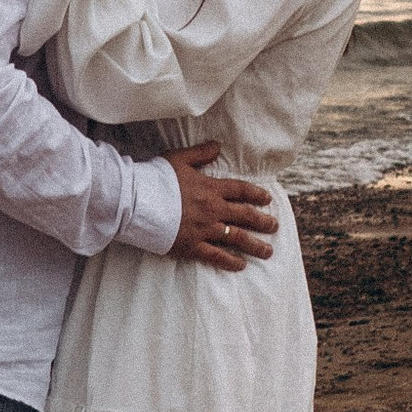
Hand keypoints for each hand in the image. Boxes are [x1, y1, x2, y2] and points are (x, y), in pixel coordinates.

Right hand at [167, 144, 277, 270]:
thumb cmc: (155, 177)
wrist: (136, 201)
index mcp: (210, 188)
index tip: (267, 200)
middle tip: (275, 226)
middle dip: (263, 221)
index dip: (256, 194)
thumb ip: (200, 153)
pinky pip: (216, 256)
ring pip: (237, 238)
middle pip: (245, 216)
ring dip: (255, 245)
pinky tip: (241, 265)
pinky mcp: (192, 246)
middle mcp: (212, 209)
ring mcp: (204, 229)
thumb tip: (218, 146)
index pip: (241, 191)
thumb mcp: (179, 158)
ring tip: (268, 251)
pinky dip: (230, 261)